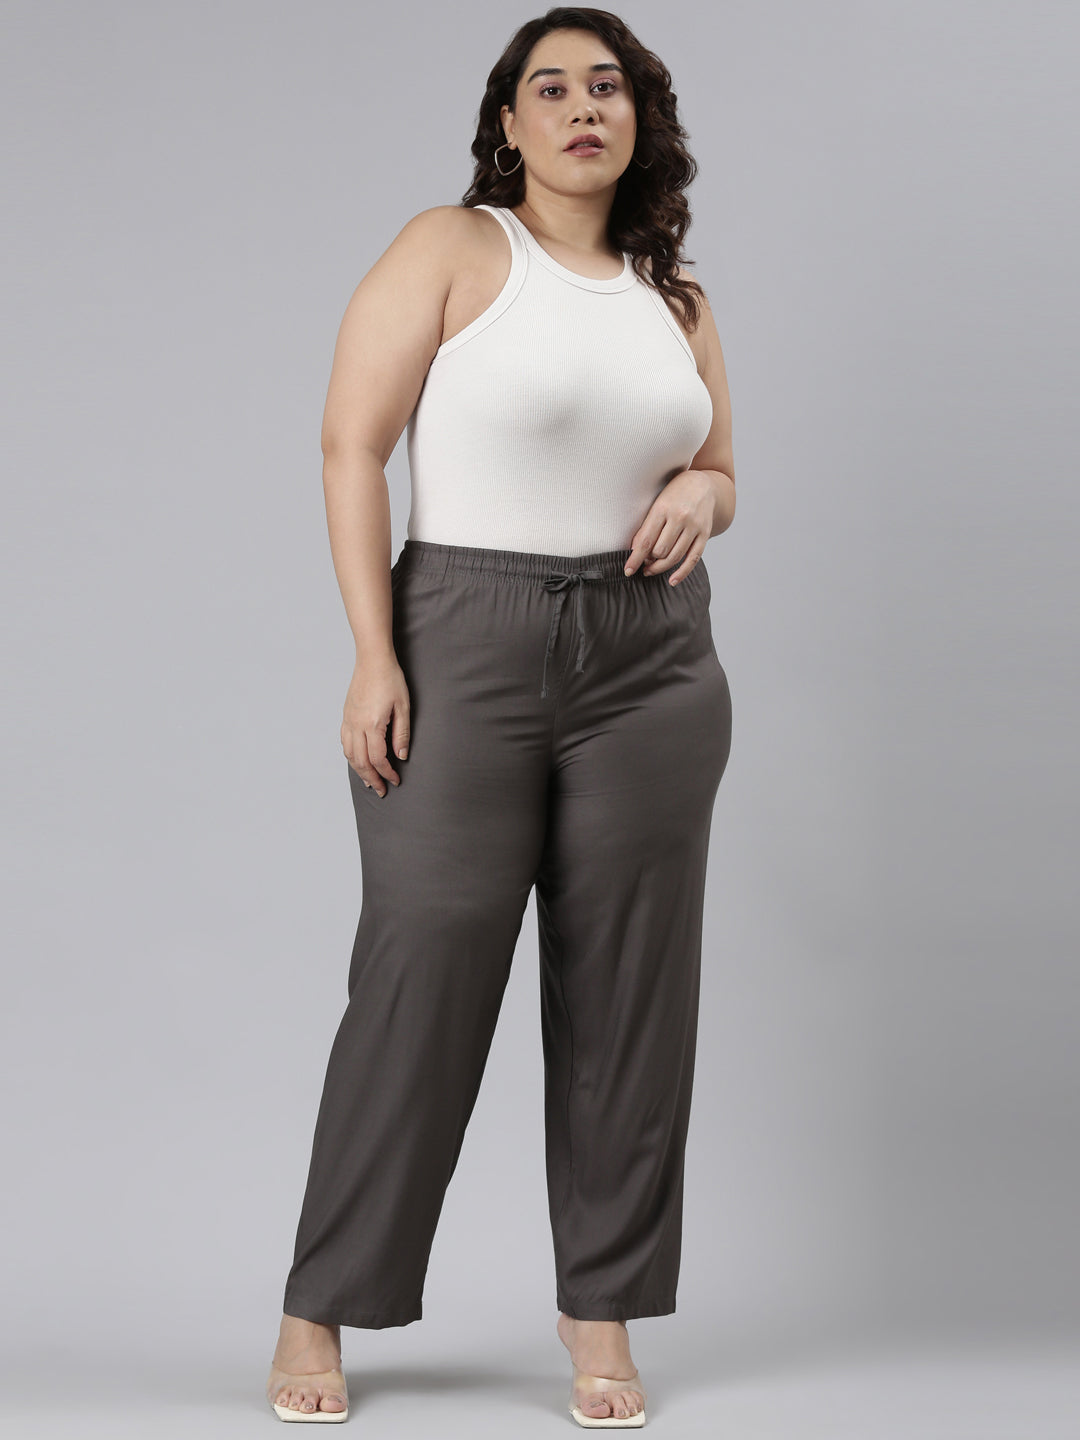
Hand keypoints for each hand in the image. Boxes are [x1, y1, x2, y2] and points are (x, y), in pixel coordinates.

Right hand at [342, 653, 410, 796]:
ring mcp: (349, 720)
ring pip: (350, 754)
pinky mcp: (346, 715)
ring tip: (368, 781)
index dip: (387, 773)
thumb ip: (402, 733)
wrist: (372, 660)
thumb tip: (402, 756)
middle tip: (381, 790)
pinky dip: (350, 756)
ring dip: (359, 770)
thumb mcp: (404, 706)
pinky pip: (344, 742)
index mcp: (373, 725)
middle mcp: (357, 725)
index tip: (395, 780)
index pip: (378, 759)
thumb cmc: (391, 680)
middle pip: (361, 761)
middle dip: (372, 778)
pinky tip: (356, 760)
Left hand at [623, 469, 717, 583]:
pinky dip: (682, 572)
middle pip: (660, 551)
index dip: (635, 558)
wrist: (703, 484)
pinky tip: (672, 581)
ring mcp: (694, 526)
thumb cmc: (674, 494)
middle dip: (649, 561)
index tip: (628, 570)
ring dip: (661, 568)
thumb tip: (636, 551)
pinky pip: (693, 558)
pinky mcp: (705, 533)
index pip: (645, 540)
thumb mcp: (657, 504)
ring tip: (651, 569)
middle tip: (644, 563)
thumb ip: (647, 526)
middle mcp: (680, 517)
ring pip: (675, 556)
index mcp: (663, 508)